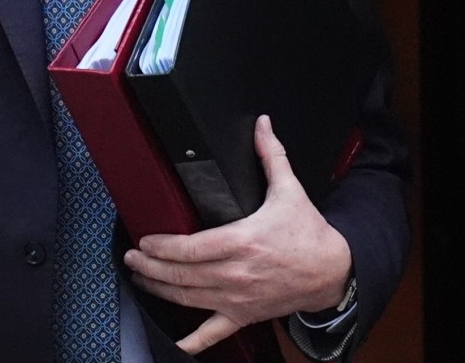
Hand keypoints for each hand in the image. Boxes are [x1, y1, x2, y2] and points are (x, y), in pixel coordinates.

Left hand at [123, 114, 352, 355]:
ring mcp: (239, 298)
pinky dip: (192, 341)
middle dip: (151, 266)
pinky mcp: (244, 315)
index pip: (192, 248)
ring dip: (160, 289)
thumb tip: (261, 124)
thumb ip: (271, 155)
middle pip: (183, 275)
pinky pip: (214, 332)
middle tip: (131, 256)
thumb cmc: (308, 233)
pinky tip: (175, 342)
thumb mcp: (289, 190)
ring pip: (190, 298)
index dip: (163, 246)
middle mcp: (237, 273)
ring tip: (140, 277)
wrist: (333, 272)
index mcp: (243, 242)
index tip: (145, 239)